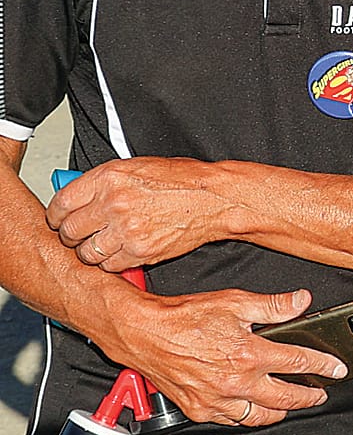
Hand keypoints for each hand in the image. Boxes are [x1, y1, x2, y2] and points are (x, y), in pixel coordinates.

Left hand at [48, 158, 238, 269]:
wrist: (215, 199)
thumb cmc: (183, 181)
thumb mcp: (137, 168)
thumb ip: (104, 183)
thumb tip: (79, 197)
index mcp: (109, 178)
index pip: (61, 203)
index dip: (56, 216)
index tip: (59, 220)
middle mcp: (114, 203)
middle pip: (69, 231)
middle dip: (71, 236)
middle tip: (80, 235)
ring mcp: (126, 230)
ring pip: (86, 253)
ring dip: (91, 252)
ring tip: (102, 245)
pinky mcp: (140, 252)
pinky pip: (110, 266)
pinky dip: (112, 263)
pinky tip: (122, 251)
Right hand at [110, 287, 346, 425]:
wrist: (142, 333)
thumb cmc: (183, 318)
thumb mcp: (234, 301)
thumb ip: (273, 305)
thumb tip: (301, 301)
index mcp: (249, 355)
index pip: (299, 362)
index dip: (324, 366)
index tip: (337, 369)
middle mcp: (236, 382)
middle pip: (286, 398)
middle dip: (309, 397)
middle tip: (320, 393)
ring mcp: (217, 400)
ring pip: (260, 417)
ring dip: (280, 412)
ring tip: (291, 405)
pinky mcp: (198, 409)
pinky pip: (231, 421)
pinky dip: (247, 417)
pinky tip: (254, 409)